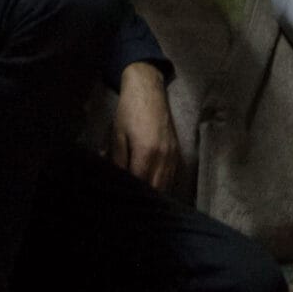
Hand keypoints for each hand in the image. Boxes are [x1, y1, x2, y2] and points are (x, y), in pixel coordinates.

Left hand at [112, 61, 179, 191]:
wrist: (148, 89)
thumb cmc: (129, 111)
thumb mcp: (117, 136)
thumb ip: (117, 161)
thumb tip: (115, 180)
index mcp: (147, 152)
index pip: (139, 183)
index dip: (130, 192)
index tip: (121, 197)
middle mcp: (163, 156)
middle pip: (155, 189)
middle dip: (143, 196)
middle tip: (131, 201)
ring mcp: (173, 154)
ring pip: (166, 185)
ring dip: (154, 193)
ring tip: (141, 198)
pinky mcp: (177, 152)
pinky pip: (171, 176)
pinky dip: (163, 185)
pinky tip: (153, 188)